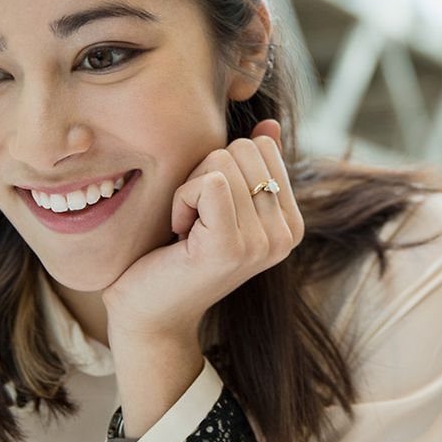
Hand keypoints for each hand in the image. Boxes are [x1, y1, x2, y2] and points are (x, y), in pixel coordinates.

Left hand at [102, 119, 303, 341]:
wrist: (149, 314)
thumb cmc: (178, 255)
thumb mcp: (222, 205)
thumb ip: (251, 168)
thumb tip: (270, 126)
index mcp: (291, 223)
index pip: (262, 147)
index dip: (223, 166)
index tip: (210, 210)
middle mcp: (286, 235)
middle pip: (244, 149)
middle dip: (206, 173)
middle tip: (195, 219)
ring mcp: (262, 243)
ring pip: (222, 162)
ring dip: (189, 189)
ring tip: (187, 229)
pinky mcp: (230, 247)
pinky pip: (208, 182)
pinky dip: (182, 199)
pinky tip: (179, 232)